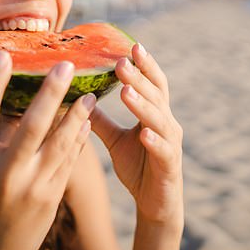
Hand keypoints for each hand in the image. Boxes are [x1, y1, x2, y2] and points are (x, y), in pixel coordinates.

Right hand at [0, 51, 95, 249]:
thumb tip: (21, 96)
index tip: (3, 54)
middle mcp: (5, 172)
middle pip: (30, 126)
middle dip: (50, 94)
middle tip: (66, 65)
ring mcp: (31, 186)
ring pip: (60, 143)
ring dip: (77, 116)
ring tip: (90, 95)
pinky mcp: (52, 197)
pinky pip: (70, 161)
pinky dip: (79, 139)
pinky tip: (87, 122)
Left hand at [91, 44, 182, 225]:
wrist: (155, 203)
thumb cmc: (138, 167)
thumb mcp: (116, 140)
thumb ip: (101, 120)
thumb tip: (79, 98)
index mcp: (156, 114)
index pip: (153, 84)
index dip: (145, 65)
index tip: (132, 45)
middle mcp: (167, 124)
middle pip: (155, 95)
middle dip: (139, 78)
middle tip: (121, 61)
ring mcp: (170, 144)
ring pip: (159, 120)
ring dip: (144, 105)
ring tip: (126, 92)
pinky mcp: (170, 166)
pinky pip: (163, 151)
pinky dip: (154, 141)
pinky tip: (144, 134)